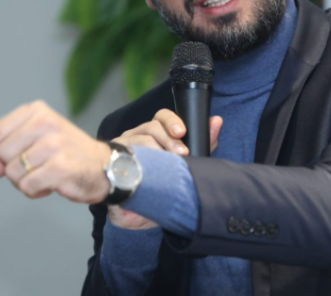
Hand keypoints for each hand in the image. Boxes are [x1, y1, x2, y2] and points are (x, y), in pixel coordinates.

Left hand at [0, 100, 111, 203]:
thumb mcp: (37, 139)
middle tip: (32, 167)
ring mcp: (54, 144)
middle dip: (11, 168)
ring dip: (24, 181)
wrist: (105, 165)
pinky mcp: (61, 166)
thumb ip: (10, 147)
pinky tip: (51, 184)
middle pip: (2, 155)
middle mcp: (45, 122)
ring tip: (45, 174)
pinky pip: (28, 186)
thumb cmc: (66, 152)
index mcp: (37, 111)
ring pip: (13, 173)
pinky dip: (35, 191)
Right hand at [106, 109, 222, 228]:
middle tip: (182, 154)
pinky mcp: (113, 160)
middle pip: (153, 125)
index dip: (172, 121)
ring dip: (159, 151)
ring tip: (168, 165)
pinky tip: (148, 171)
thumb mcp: (186, 164)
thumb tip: (217, 120)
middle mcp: (137, 136)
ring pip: (142, 138)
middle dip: (169, 138)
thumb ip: (202, 143)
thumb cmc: (159, 185)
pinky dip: (141, 160)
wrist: (133, 213)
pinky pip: (128, 154)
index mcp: (154, 134)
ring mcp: (125, 146)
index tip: (183, 132)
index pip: (162, 117)